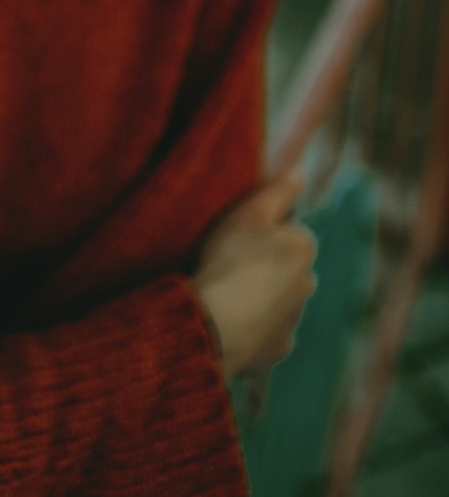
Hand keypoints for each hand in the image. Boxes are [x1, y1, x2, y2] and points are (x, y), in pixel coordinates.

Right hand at [191, 171, 317, 380]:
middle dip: (268, 264)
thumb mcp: (250, 212)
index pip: (291, 231)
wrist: (214, 323)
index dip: (265, 231)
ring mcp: (293, 321)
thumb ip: (279, 190)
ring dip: (262, 295)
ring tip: (227, 292)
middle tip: (231, 262)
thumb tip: (302, 171)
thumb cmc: (230, 259)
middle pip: (288, 267)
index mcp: (303, 248)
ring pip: (279, 300)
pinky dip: (254, 326)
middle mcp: (307, 285)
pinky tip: (230, 319)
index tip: (239, 236)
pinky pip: (267, 331)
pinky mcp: (278, 349)